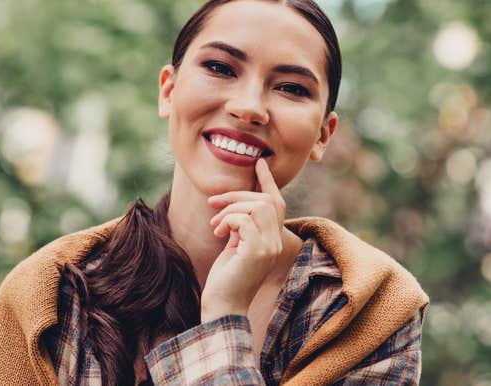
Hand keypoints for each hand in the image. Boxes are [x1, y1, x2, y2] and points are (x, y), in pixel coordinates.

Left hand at [201, 158, 286, 322]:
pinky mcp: (257, 252)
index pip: (277, 204)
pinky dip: (228, 220)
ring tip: (216, 224)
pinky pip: (244, 219)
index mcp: (273, 240)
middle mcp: (277, 242)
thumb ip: (241, 226)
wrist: (222, 306)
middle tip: (213, 204)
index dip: (268, 181)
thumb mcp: (235, 245)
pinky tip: (218, 233)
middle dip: (237, 195)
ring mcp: (269, 247)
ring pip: (257, 206)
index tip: (259, 163)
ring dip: (231, 208)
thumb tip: (236, 205)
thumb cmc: (226, 278)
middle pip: (266, 201)